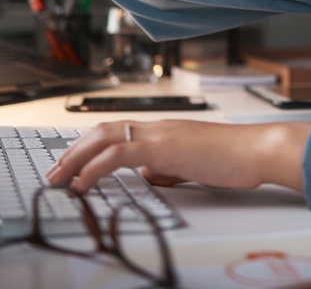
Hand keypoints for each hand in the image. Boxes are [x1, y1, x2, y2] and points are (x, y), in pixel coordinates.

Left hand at [46, 119, 310, 193]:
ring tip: (57, 178)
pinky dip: (94, 168)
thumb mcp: (193, 166)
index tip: (71, 164)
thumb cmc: (234, 159)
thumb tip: (149, 176)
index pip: (117, 131)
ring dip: (75, 158)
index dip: (89, 146)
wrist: (257, 150)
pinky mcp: (163, 147)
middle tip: (53, 172)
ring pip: (104, 138)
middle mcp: (157, 127)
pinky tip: (82, 183)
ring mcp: (159, 134)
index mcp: (164, 131)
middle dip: (73, 151)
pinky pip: (118, 154)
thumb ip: (169, 167)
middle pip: (102, 130)